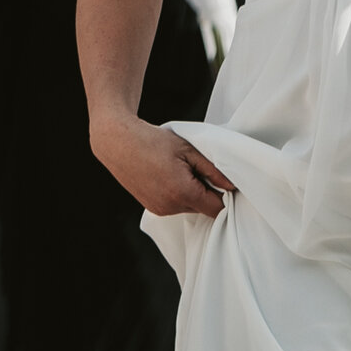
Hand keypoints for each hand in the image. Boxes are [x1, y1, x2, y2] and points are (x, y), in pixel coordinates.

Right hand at [89, 109, 232, 216]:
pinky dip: (178, 195)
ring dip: (192, 194)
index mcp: (183, 192)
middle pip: (204, 208)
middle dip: (207, 192)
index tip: (223, 180)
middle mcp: (171, 206)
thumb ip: (213, 169)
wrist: (118, 143)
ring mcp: (160, 209)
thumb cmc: (153, 141)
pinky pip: (175, 206)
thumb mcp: (187, 149)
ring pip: (189, 208)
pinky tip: (168, 176)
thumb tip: (232, 185)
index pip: (217, 208)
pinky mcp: (152, 208)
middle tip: (198, 169)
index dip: (224, 195)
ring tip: (179, 170)